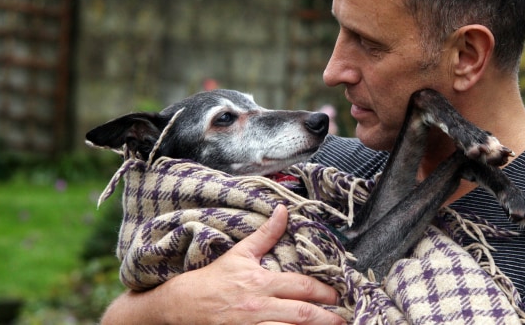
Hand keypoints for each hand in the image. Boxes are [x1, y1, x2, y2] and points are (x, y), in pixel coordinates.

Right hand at [100, 204, 345, 324]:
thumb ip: (266, 234)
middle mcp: (259, 307)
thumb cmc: (214, 279)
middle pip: (301, 314)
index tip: (338, 295)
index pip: (300, 287)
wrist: (182, 304)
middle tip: (343, 320)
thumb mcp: (240, 254)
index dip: (323, 291)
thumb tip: (283, 211)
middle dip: (326, 318)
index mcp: (261, 283)